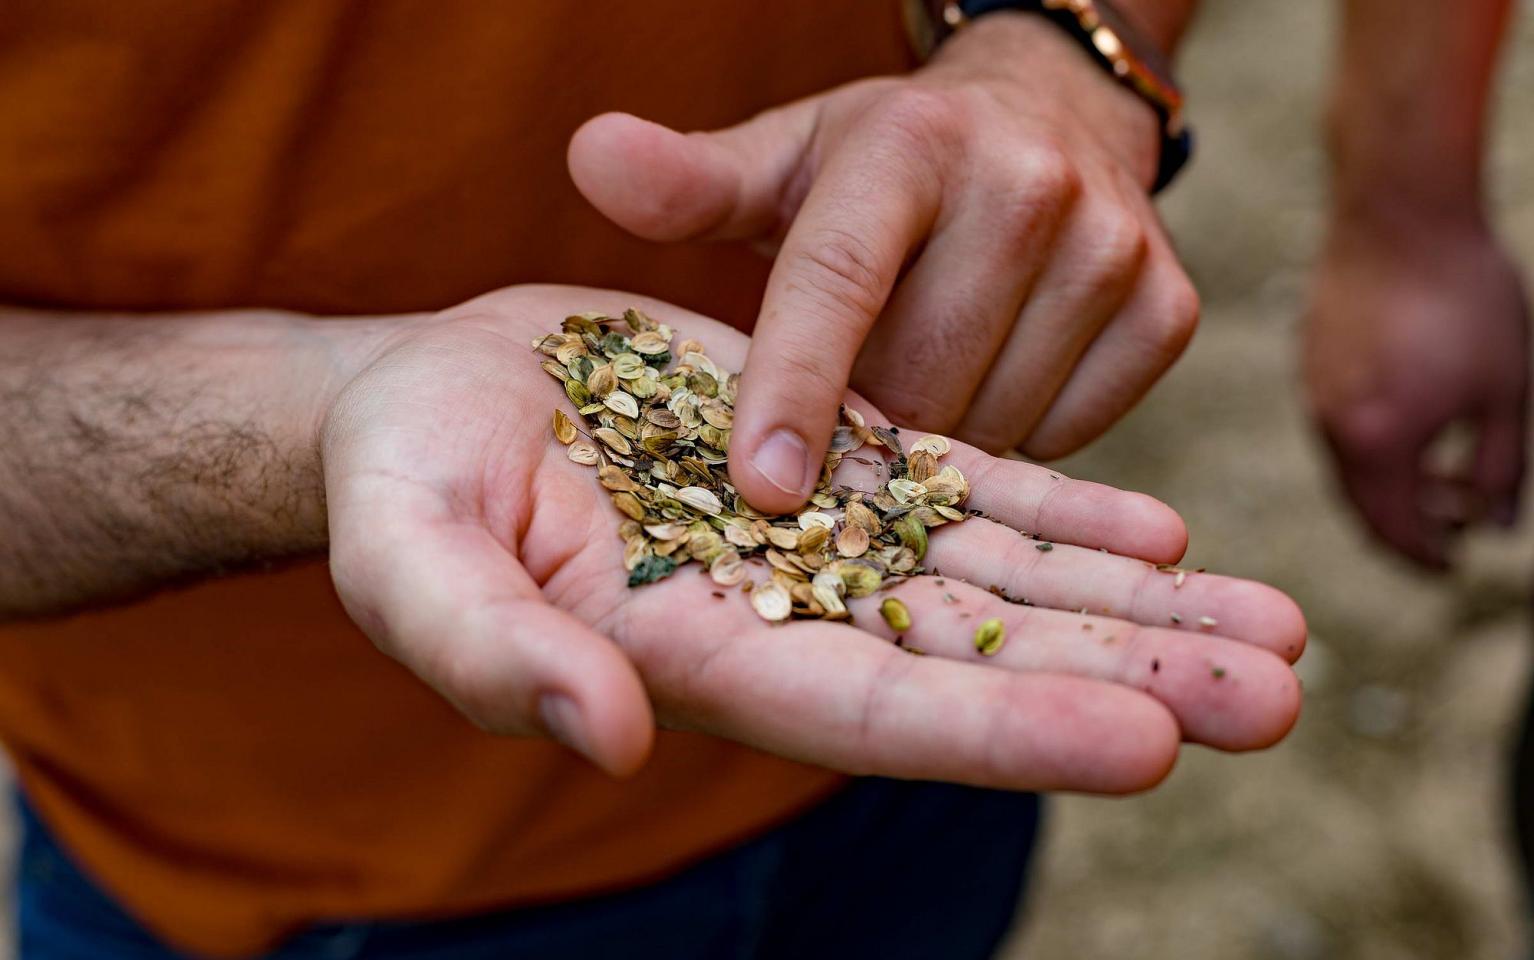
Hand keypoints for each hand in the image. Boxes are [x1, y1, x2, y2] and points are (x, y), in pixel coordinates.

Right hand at [322, 284, 1301, 792]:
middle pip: (977, 658)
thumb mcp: (412, 560)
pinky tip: (1164, 538)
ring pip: (1001, 578)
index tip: (1142, 738)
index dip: (1001, 725)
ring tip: (1277, 624)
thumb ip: (494, 650)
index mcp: (695, 658)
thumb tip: (606, 734)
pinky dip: (1065, 513)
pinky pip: (966, 491)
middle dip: (1125, 679)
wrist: (429, 405)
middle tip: (1279, 692)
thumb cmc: (399, 491)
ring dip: (1138, 603)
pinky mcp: (832, 460)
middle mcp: (784, 617)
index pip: (869, 711)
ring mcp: (820, 538)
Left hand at [567, 14, 1198, 512]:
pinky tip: (991, 388)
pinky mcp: (1168, 307)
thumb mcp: (785, 163)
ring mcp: (1111, 245)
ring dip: (945, 450)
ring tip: (919, 398)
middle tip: (841, 435)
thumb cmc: (883, 169)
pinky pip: (1072, 435)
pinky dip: (1020, 443)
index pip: (836, 279)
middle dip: (870, 435)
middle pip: (923, 383)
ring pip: (1000, 426)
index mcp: (904, 147)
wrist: (1046, 122)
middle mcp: (1022, 183)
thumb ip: (691, 183)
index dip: (796, 388)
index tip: (763, 488)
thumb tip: (587, 156)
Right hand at [1305, 216, 1529, 566]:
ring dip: (1394, 487)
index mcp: (1378, 443)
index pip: (1397, 530)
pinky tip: (1415, 427)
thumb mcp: (1505, 393)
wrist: (1399, 215)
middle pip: (1364, 509)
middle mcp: (1334, 429)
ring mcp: (1315, 396)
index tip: (1458, 565)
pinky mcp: (1311, 366)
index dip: (1428, 557)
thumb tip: (1497, 524)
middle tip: (1453, 535)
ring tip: (1446, 478)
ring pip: (1350, 469)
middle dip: (1408, 531)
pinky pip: (1339, 430)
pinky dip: (1374, 448)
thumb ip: (1501, 468)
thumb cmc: (1464, 297)